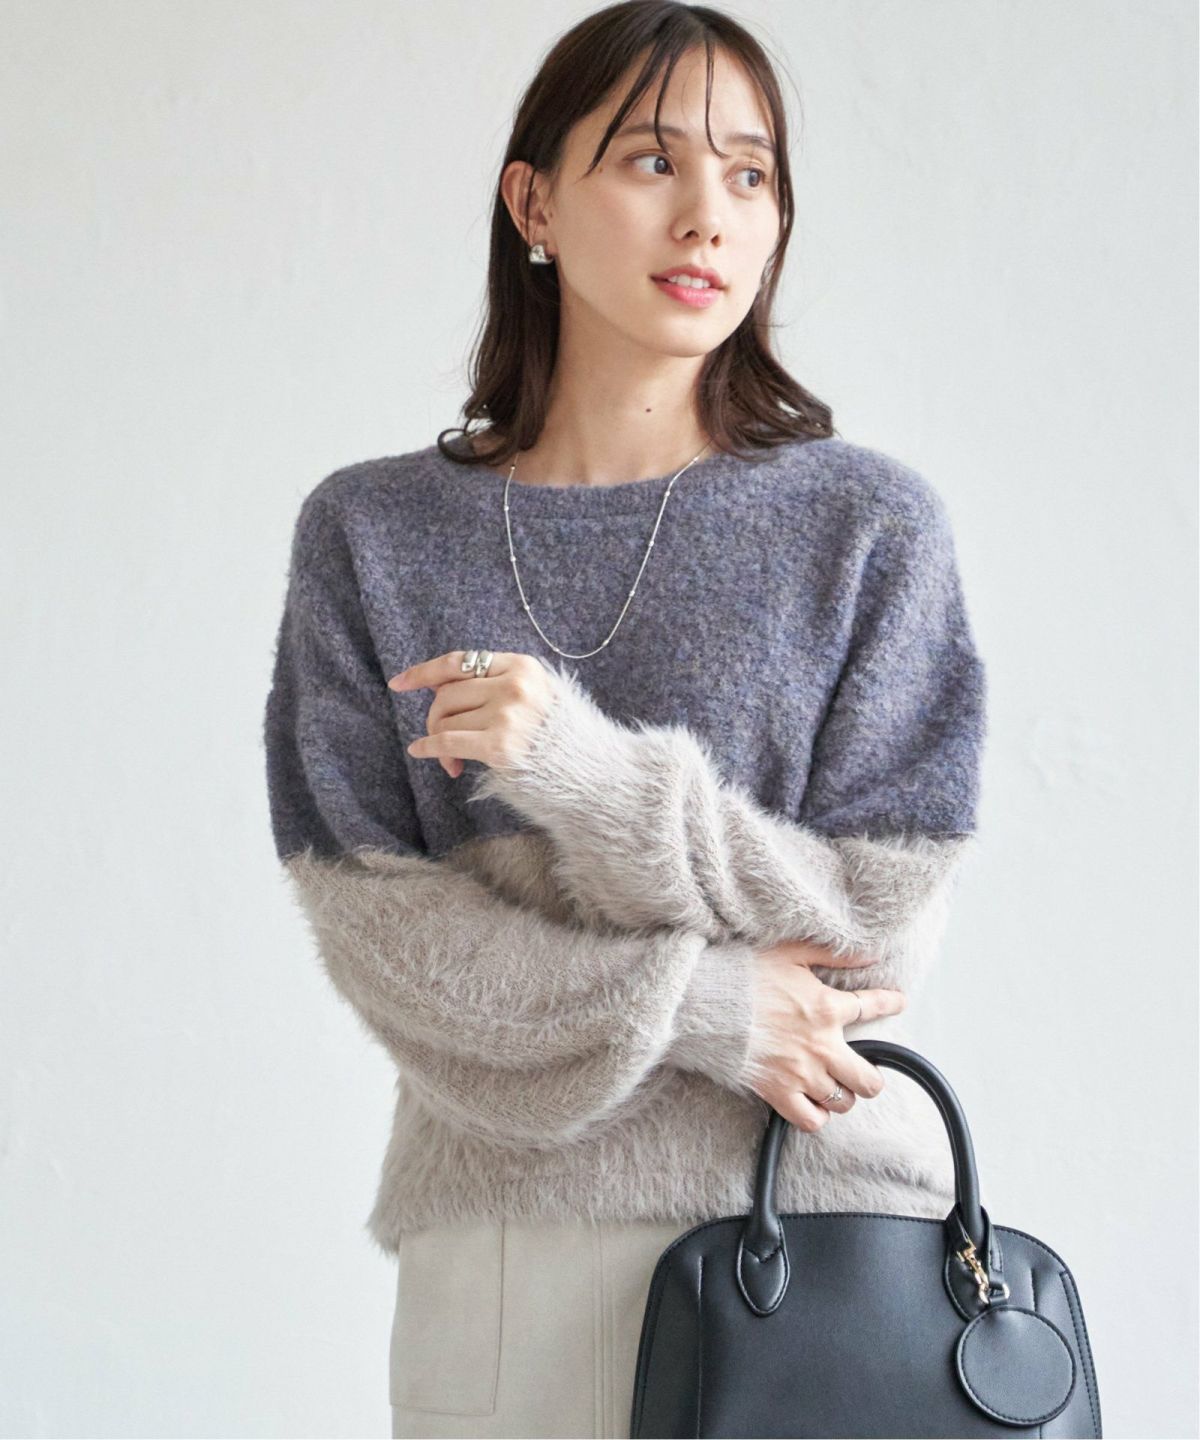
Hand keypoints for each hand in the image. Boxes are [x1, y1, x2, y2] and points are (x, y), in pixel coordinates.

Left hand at [388, 650, 555, 779]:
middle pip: (447, 694)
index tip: (399, 683)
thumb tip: (434, 685)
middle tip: (442, 737)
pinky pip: (447, 742)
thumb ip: (493, 683)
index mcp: (522, 667)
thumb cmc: (558, 735)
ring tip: (453, 758)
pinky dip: (428, 747)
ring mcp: (507, 716)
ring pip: (446, 719)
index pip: (458, 662)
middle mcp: (513, 686)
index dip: (424, 672)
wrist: (588, 770)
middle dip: (436, 716)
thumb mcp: (535, 693)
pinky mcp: (500, 747)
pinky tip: (420, 751)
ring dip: (439, 739)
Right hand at [747, 938, 906, 1131]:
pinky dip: (816, 1116)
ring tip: (831, 1086)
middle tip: (861, 1072)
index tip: (897, 1002)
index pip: (872, 1006)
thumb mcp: (790, 952)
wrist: (703, 1002)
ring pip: (842, 1101)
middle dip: (869, 1078)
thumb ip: (832, 954)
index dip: (889, 1003)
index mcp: (826, 1007)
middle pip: (868, 1080)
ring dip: (841, 1095)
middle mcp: (821, 1046)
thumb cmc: (742, 973)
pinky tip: (812, 1104)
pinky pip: (811, 1120)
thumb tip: (869, 952)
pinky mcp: (777, 1092)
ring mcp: (800, 1073)